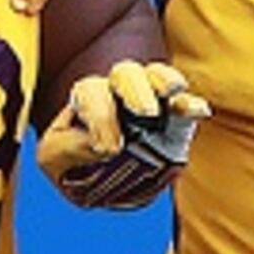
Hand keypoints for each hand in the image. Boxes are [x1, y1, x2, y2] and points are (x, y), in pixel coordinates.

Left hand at [35, 58, 203, 210]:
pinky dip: (192, 106)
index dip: (101, 116)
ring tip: (175, 95)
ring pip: (158, 79)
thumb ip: (69, 149)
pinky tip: (200, 111)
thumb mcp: (53, 157)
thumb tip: (106, 147)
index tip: (109, 149)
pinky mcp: (174, 122)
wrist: (93, 179)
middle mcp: (118, 92)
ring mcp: (150, 102)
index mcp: (87, 97)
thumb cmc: (69, 161)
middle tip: (146, 114)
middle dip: (137, 90)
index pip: (92, 93)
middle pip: (126, 74)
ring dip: (167, 84)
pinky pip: (184, 106)